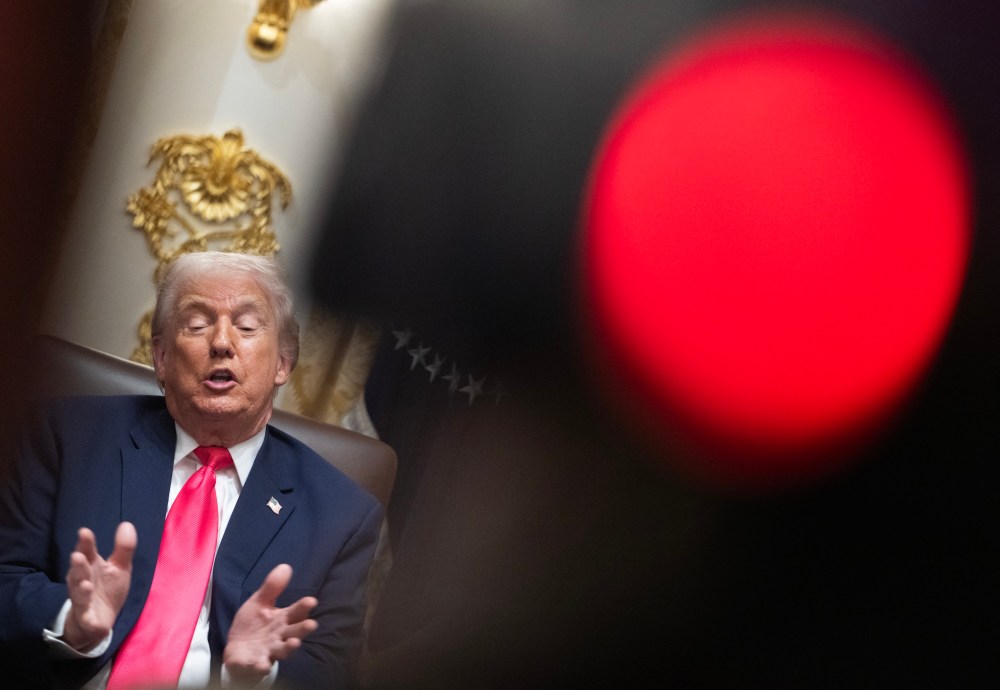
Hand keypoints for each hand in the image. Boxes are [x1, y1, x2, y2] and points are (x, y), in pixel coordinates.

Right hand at [63, 521, 135, 651]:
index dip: (85, 544)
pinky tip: (88, 617)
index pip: (87, 553)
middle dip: (78, 565)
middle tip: (77, 556)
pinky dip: (87, 619)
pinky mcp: (87, 620)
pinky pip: (86, 620)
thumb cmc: (107, 589)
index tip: (84, 531)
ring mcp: (83, 602)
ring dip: (81, 590)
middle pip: (79, 573)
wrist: (97, 623)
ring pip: (79, 596)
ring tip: (85, 584)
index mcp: (91, 567)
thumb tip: (127, 523)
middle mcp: (82, 582)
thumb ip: (123, 548)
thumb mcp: (119, 568)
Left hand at [223, 564, 318, 682]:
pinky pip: (261, 665)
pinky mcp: (257, 663)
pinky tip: (263, 664)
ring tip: (294, 643)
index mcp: (282, 619)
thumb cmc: (254, 625)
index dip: (303, 607)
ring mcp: (270, 651)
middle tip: (311, 624)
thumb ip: (272, 588)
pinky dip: (262, 666)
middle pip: (295, 632)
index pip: (296, 612)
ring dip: (289, 647)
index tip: (311, 601)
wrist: (238, 649)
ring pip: (283, 650)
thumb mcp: (259, 603)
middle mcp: (280, 636)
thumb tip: (285, 566)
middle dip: (303, 629)